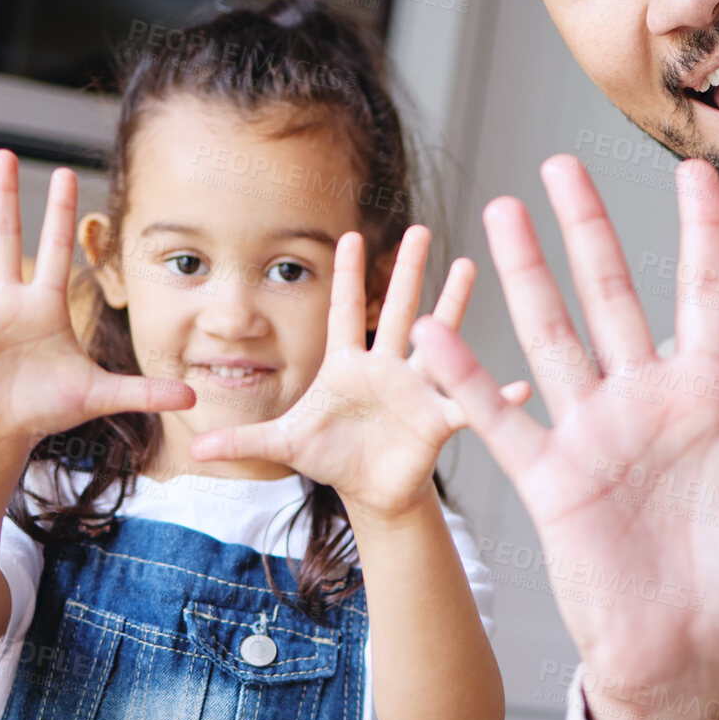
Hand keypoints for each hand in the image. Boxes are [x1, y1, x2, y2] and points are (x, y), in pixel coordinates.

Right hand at [0, 150, 193, 461]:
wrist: (3, 431)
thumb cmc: (46, 404)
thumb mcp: (98, 395)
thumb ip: (144, 392)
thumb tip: (195, 398)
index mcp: (44, 306)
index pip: (55, 249)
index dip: (61, 213)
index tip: (66, 172)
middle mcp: (6, 300)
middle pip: (6, 238)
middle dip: (6, 197)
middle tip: (5, 152)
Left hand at [189, 226, 526, 522]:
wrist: (372, 490)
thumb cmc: (332, 458)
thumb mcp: (284, 445)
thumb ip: (244, 440)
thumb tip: (195, 449)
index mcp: (348, 366)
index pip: (346, 312)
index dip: (347, 276)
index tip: (349, 234)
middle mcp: (387, 367)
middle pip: (399, 309)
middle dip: (408, 270)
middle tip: (422, 229)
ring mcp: (416, 388)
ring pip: (439, 338)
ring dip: (455, 305)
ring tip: (471, 267)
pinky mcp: (439, 418)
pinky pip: (470, 402)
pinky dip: (498, 395)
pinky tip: (523, 385)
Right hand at [411, 157, 718, 719]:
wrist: (687, 658)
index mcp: (706, 396)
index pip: (701, 294)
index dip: (698, 232)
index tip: (694, 172)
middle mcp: (643, 400)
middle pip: (611, 295)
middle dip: (586, 229)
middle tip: (560, 165)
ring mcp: (592, 434)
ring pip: (554, 336)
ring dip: (528, 276)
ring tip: (502, 211)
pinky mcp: (552, 479)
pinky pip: (503, 419)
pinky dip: (468, 379)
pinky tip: (437, 334)